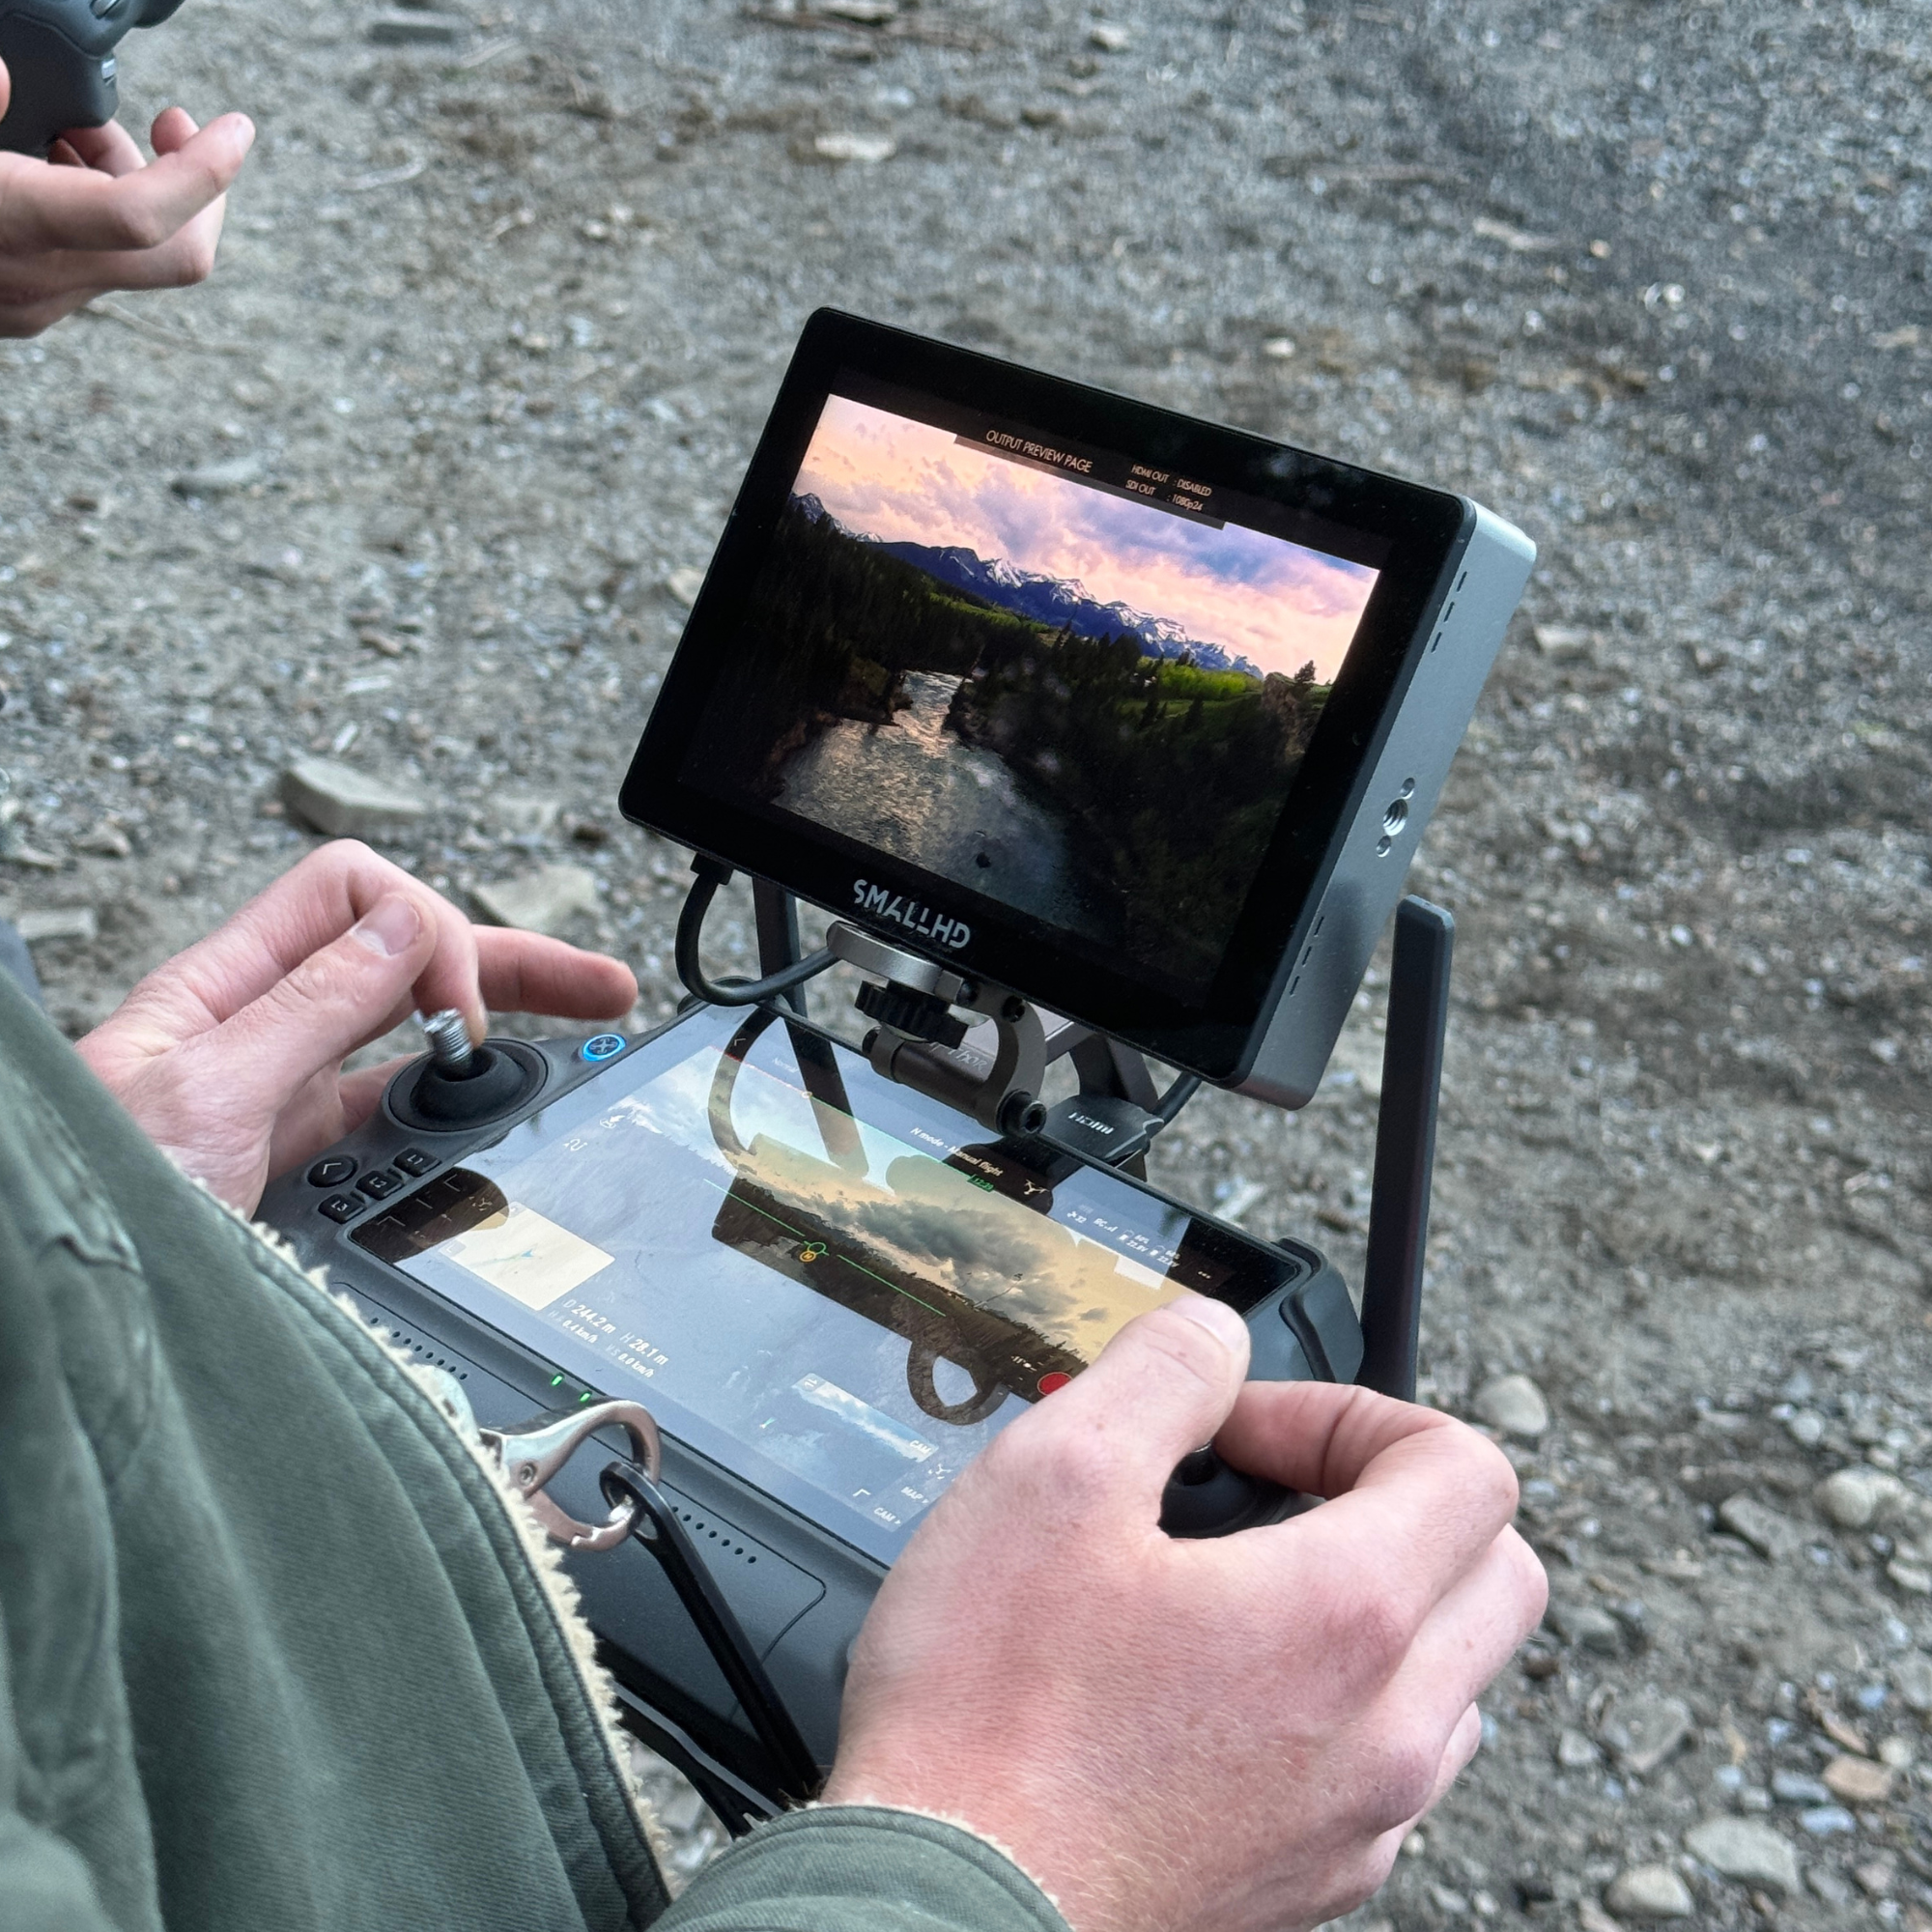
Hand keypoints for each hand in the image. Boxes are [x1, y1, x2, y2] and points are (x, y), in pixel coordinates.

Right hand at [0, 56, 253, 336]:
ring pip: (135, 257)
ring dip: (134, 186)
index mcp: (11, 223)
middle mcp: (37, 279)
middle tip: (163, 121)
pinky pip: (92, 264)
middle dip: (190, 184)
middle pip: (177, 254)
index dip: (207, 172)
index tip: (234, 128)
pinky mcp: (23, 311)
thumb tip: (8, 80)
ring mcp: (34, 304)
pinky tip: (46, 163)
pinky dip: (94, 212)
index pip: (148, 217)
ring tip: (76, 128)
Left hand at [77, 840, 637, 1214]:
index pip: (350, 894)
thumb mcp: (202, 1096)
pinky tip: (491, 1110)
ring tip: (576, 1035)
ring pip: (405, 1032)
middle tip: (603, 987)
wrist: (53, 1324)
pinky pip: (387, 1107)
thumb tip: (408, 928)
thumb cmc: (86, 1207)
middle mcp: (254, 1028)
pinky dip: (449, 1101)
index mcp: (221, 987)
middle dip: (506, 961)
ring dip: (491, 1023)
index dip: (420, 931)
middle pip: (401, 957)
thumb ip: (310, 1007)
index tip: (454, 1014)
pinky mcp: (289, 1160)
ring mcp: (275, 1092)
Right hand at [823, 1298, 1546, 1931]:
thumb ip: (1161, 1370)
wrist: (938, 1909)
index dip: (1354, 1412)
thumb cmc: (987, 1718)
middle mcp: (1384, 1731)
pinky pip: (1387, 1767)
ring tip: (1246, 1582)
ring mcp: (1358, 1821)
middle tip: (1275, 1489)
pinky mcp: (1311, 1883)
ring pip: (1451, 1679)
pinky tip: (1219, 1685)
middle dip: (1398, 1498)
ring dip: (1380, 1601)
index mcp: (1345, 1617)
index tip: (1247, 1430)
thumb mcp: (1053, 1474)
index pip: (1467, 1466)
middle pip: (1496, 1571)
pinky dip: (1340, 1699)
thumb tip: (1215, 1337)